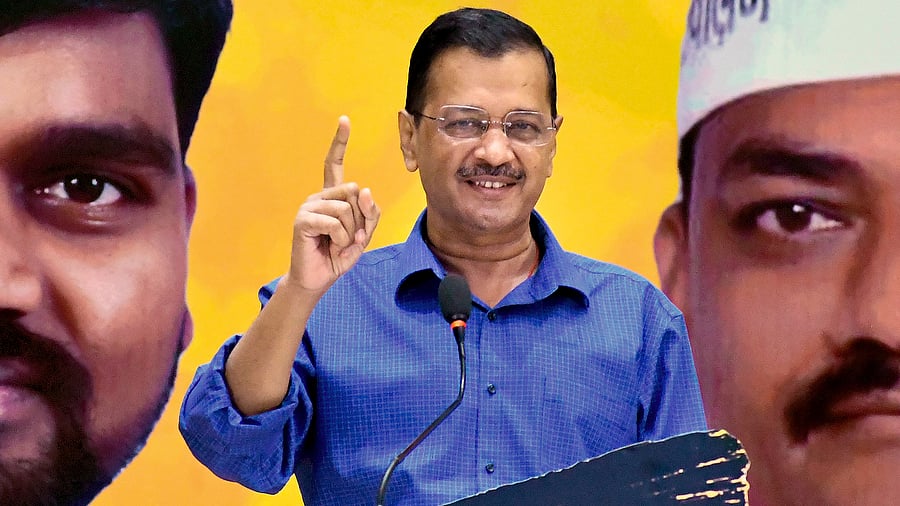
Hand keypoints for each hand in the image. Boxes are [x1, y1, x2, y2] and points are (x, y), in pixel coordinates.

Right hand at [286, 116, 379, 293]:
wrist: (317, 279)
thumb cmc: (338, 255)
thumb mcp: (363, 235)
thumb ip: (370, 214)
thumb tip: (365, 191)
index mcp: (332, 196)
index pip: (335, 164)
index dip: (339, 142)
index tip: (344, 120)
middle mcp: (319, 196)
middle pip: (355, 192)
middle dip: (360, 220)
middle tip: (347, 237)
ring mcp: (309, 206)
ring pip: (347, 209)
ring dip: (350, 233)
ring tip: (337, 244)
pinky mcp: (303, 219)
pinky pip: (335, 223)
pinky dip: (341, 239)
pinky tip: (330, 246)